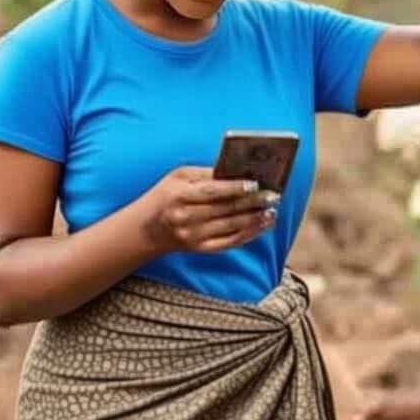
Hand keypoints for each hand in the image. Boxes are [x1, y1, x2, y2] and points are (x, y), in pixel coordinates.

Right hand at [140, 167, 278, 253]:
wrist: (146, 229)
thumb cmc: (166, 195)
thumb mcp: (178, 176)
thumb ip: (206, 173)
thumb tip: (238, 171)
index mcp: (179, 195)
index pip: (212, 192)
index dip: (235, 188)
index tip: (255, 184)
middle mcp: (185, 218)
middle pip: (225, 209)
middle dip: (252, 202)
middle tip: (273, 195)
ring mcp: (193, 236)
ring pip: (231, 227)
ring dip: (255, 219)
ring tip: (272, 210)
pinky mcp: (200, 248)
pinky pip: (229, 242)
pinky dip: (248, 234)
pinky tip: (262, 225)